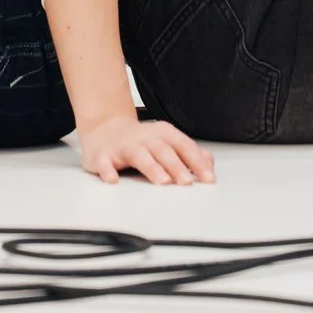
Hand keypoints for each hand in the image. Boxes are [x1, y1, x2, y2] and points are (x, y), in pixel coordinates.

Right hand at [73, 114, 215, 185]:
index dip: (197, 162)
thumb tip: (209, 163)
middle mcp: (144, 138)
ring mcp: (123, 146)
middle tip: (187, 182)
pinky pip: (105, 163)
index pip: (183, 145)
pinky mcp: (103, 156)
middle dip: (176, 166)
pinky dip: (108, 171)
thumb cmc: (140, 141)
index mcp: (162, 134)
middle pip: (163, 150)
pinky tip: (113, 179)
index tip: (208, 178)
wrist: (104, 130)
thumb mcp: (166, 142)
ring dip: (152, 168)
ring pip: (139, 155)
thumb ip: (188, 153)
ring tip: (162, 181)